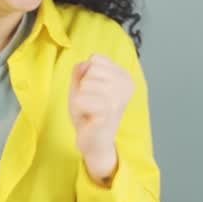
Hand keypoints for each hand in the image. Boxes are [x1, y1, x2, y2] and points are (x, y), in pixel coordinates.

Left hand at [68, 54, 133, 182]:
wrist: (95, 142)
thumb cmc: (90, 112)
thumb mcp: (81, 85)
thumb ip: (81, 70)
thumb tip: (85, 64)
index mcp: (124, 76)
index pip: (94, 59)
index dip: (86, 75)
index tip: (93, 92)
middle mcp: (125, 86)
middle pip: (90, 71)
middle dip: (82, 88)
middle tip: (90, 103)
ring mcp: (118, 99)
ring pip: (84, 85)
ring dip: (79, 99)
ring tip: (89, 111)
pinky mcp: (108, 113)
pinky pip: (79, 101)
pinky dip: (77, 109)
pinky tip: (87, 118)